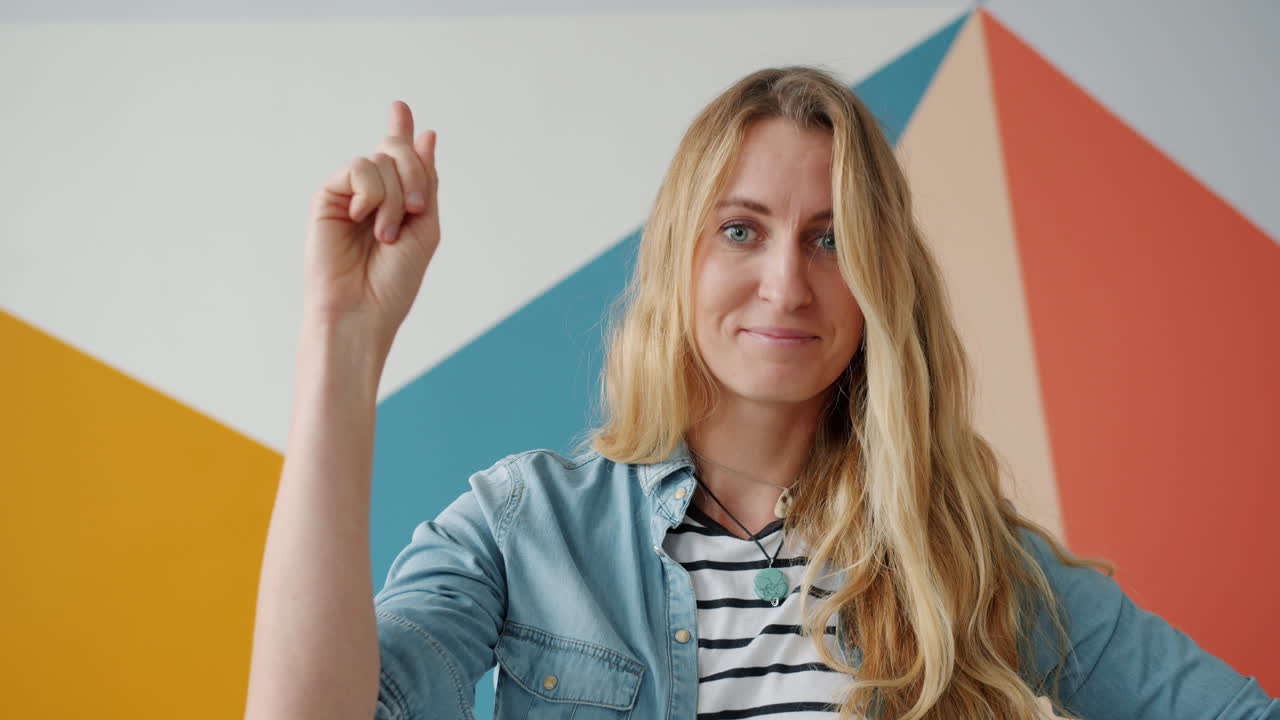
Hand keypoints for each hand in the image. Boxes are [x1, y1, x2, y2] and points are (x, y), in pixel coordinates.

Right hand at [303, 100, 439, 358]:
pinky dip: (371, 193)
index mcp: (397, 203)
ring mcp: (349, 195)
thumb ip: (426, 182)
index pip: (400, 159)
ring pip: (380, 160)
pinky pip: (358, 169)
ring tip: (386, 235)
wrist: (362, 310)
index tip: (400, 107)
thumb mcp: (425, 228)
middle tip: (415, 210)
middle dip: (414, 173)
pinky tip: (364, 218)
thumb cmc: (395, 281)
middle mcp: (372, 195)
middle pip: (397, 151)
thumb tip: (426, 135)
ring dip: (393, 197)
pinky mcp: (328, 197)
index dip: (401, 131)